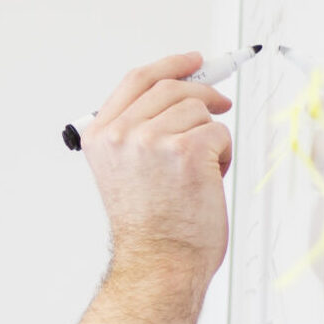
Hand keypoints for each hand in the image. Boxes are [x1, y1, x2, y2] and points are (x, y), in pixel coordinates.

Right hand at [79, 51, 233, 275]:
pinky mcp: (187, 150)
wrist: (159, 262)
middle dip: (204, 94)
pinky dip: (223, 156)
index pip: (137, 80)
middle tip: (220, 105)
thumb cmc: (149, 227)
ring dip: (210, 137)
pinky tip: (209, 180)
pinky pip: (218, 133)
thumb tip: (179, 94)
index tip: (192, 61)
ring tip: (199, 170)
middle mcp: (122, 134)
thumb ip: (138, 130)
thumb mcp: (124, 170)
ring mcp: (153, 140)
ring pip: (199, 111)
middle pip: (172, 87)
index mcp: (100, 136)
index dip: (170, 65)